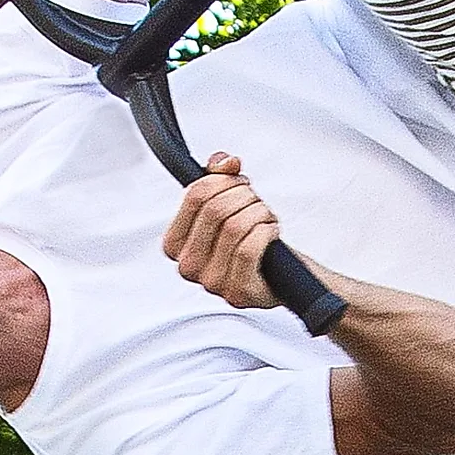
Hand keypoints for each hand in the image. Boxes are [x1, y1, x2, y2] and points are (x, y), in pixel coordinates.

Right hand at [160, 153, 287, 309]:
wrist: (280, 280)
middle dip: (245, 196)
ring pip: (235, 227)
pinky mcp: (237, 292)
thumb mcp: (231, 206)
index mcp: (175, 243)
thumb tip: (225, 162)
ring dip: (260, 213)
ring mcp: (211, 282)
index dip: (224, 180)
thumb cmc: (252, 243)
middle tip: (256, 201)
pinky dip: (267, 232)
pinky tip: (272, 232)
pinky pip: (250, 248)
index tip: (239, 183)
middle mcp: (188, 266)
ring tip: (266, 218)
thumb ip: (220, 177)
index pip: (194, 196)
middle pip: (216, 209)